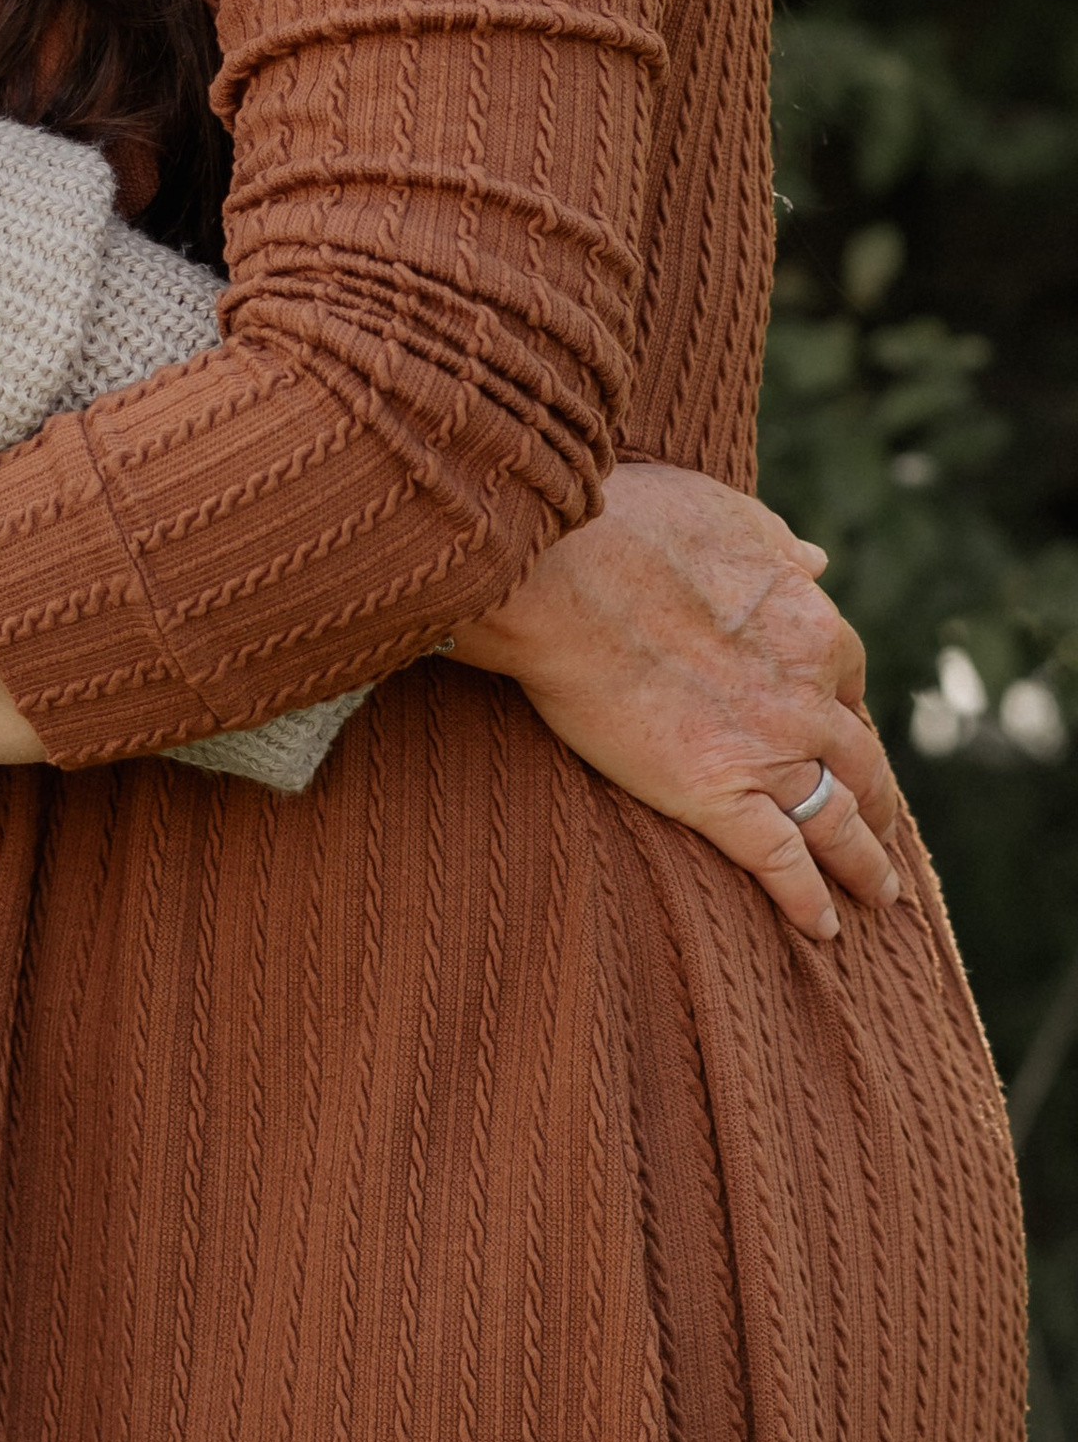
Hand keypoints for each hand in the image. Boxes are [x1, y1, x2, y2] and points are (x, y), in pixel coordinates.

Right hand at [449, 460, 903, 943]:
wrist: (560, 571)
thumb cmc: (627, 525)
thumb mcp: (725, 513)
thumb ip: (776, 543)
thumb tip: (816, 558)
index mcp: (811, 626)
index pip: (847, 680)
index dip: (843, 709)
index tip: (836, 728)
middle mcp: (807, 695)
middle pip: (861, 760)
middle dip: (876, 798)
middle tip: (881, 826)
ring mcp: (767, 751)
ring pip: (840, 821)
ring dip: (867, 863)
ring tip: (880, 893)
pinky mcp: (717, 796)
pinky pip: (781, 862)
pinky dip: (808, 900)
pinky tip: (823, 928)